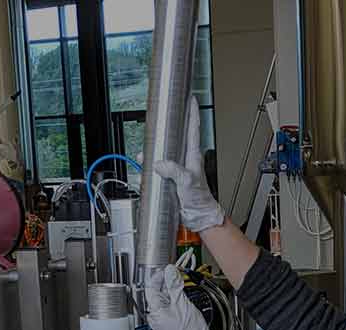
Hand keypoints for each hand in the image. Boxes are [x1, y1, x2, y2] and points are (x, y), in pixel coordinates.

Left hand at [145, 265, 218, 329]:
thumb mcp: (182, 303)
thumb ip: (174, 285)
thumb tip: (170, 271)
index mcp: (154, 312)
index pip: (151, 288)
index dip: (159, 276)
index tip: (167, 270)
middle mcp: (155, 318)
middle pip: (157, 294)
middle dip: (167, 283)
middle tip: (176, 276)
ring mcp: (162, 322)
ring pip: (164, 300)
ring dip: (172, 292)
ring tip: (181, 287)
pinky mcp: (169, 324)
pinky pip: (169, 308)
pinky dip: (175, 301)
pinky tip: (182, 299)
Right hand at [152, 96, 224, 232]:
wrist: (198, 216)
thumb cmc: (199, 199)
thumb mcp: (187, 182)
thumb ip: (174, 170)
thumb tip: (159, 163)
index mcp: (193, 155)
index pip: (193, 128)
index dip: (192, 112)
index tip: (190, 98)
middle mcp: (186, 159)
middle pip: (176, 136)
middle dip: (167, 127)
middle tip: (161, 118)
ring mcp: (179, 167)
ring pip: (164, 151)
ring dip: (154, 150)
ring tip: (146, 151)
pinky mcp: (172, 177)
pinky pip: (159, 166)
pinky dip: (151, 165)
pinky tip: (146, 167)